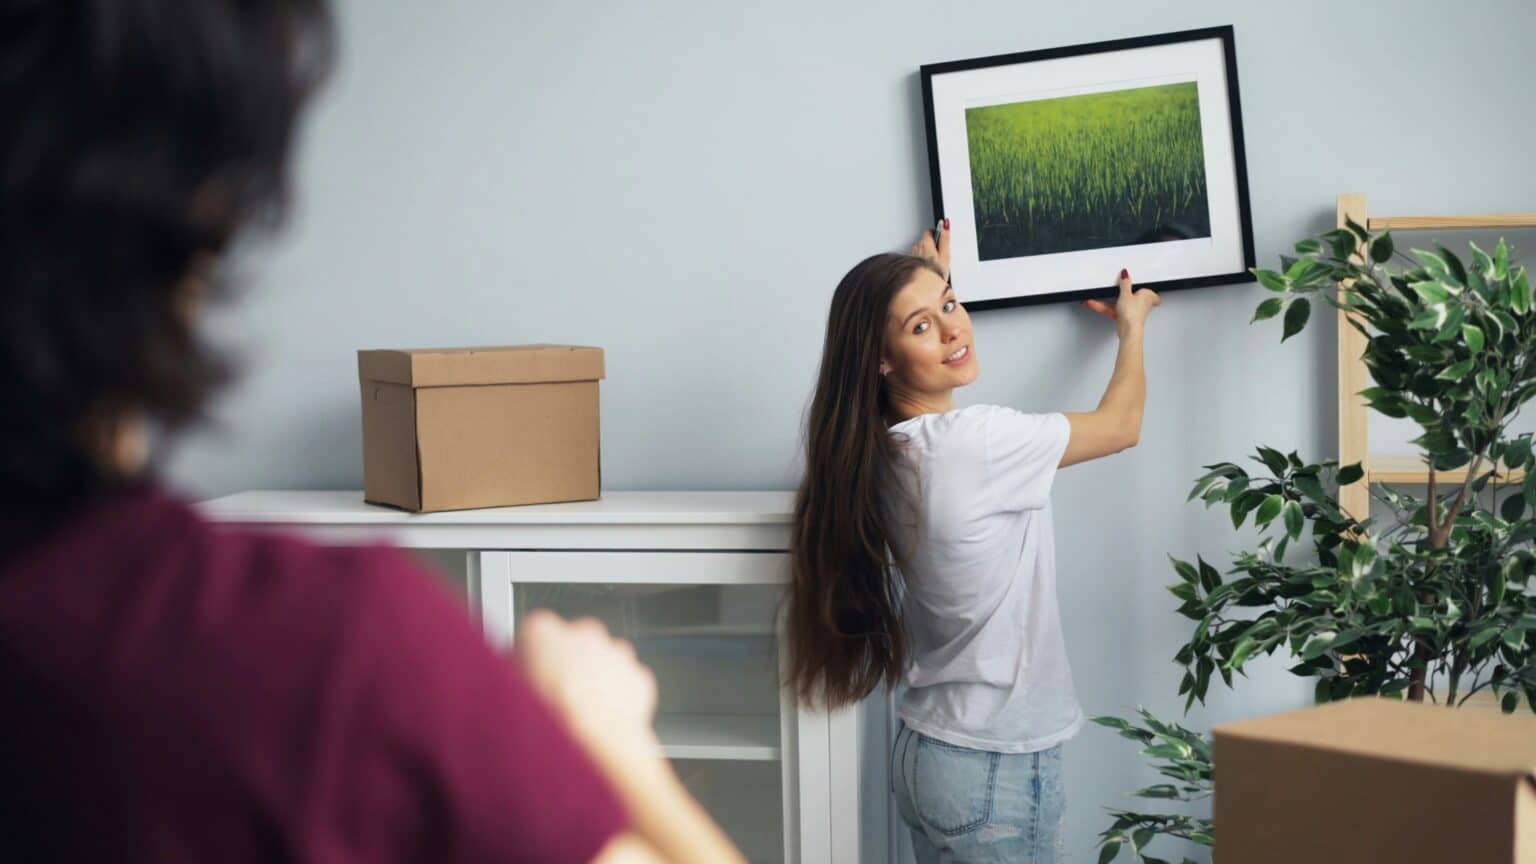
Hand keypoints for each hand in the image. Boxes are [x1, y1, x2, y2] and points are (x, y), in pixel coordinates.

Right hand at [515, 610, 661, 764]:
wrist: (588, 749)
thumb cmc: (547, 724)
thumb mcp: (504, 698)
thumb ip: (510, 681)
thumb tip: (505, 689)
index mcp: (541, 632)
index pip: (533, 637)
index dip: (531, 662)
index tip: (528, 680)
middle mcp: (582, 633)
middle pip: (573, 645)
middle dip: (568, 667)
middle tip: (556, 701)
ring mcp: (615, 652)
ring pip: (604, 662)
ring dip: (595, 682)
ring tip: (581, 717)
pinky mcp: (638, 676)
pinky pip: (627, 684)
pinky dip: (619, 699)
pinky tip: (603, 722)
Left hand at [910, 217, 951, 280]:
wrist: (923, 291)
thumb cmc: (935, 275)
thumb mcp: (945, 255)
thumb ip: (945, 238)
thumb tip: (945, 224)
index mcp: (925, 243)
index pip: (930, 231)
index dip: (937, 234)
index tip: (941, 239)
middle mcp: (916, 248)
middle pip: (925, 241)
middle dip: (932, 246)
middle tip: (939, 256)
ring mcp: (912, 257)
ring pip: (921, 251)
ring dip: (926, 255)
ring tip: (934, 265)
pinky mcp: (910, 266)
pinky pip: (917, 260)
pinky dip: (922, 263)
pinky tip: (927, 270)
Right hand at [1082, 269, 1159, 335]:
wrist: (1128, 330)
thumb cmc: (1133, 314)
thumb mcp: (1126, 293)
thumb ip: (1125, 283)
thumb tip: (1126, 274)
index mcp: (1148, 297)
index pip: (1152, 292)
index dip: (1147, 289)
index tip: (1140, 284)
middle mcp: (1142, 305)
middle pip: (1133, 296)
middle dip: (1124, 294)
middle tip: (1119, 288)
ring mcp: (1133, 312)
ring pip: (1120, 304)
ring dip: (1109, 301)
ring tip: (1099, 296)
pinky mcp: (1124, 318)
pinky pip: (1114, 310)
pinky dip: (1105, 307)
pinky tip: (1095, 304)